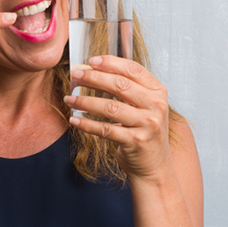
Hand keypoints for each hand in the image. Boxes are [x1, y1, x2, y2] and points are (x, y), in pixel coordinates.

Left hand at [64, 55, 171, 179]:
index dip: (111, 63)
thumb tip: (95, 70)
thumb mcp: (144, 106)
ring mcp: (147, 124)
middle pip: (120, 85)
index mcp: (158, 92)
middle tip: (75, 76)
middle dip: (93, 78)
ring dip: (85, 102)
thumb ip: (128, 88)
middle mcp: (156, 106)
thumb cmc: (144, 131)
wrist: (154, 165)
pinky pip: (105, 129)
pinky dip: (86, 124)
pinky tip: (74, 120)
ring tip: (69, 99)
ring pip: (110, 107)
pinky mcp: (135, 141)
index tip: (91, 61)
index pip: (133, 69)